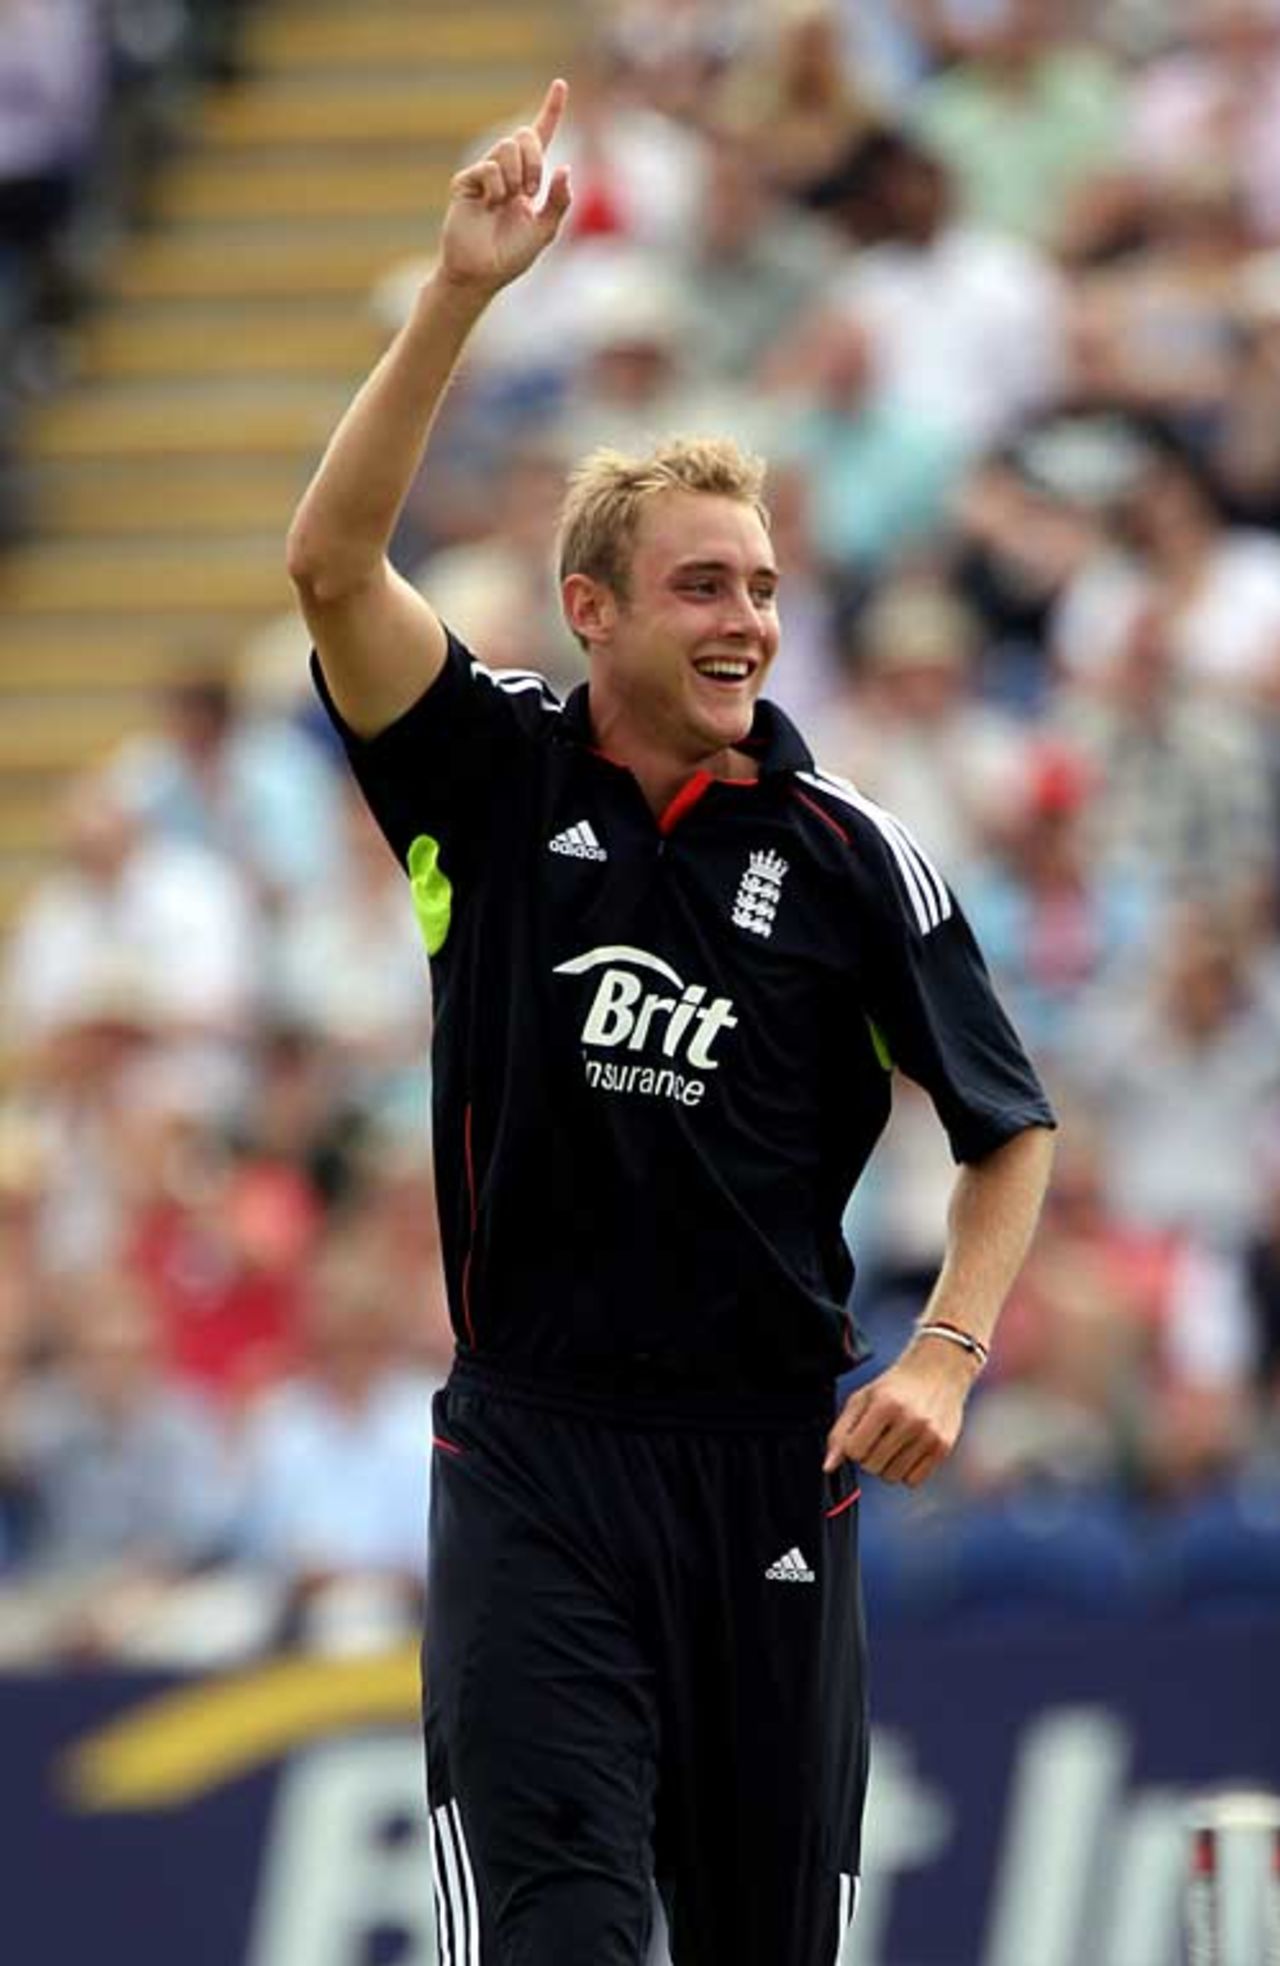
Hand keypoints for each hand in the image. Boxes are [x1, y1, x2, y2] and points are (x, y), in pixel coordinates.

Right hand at [440, 78, 572, 296]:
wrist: (481, 274)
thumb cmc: (511, 256)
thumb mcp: (544, 229)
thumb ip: (559, 201)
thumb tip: (565, 168)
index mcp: (527, 178)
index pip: (541, 137)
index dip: (551, 110)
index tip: (560, 84)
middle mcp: (506, 171)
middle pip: (523, 135)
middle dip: (535, 161)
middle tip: (532, 192)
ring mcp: (484, 174)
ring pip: (506, 146)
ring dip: (518, 175)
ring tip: (511, 201)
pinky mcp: (466, 182)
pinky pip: (489, 168)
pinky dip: (497, 188)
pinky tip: (491, 206)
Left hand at [823, 1338, 977, 1486]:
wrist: (937, 1371)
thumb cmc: (895, 1386)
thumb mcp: (862, 1399)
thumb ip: (840, 1432)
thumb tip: (828, 1467)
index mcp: (885, 1405)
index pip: (854, 1451)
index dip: (852, 1447)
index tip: (860, 1436)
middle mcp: (909, 1421)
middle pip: (872, 1467)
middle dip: (869, 1457)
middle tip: (878, 1439)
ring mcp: (928, 1436)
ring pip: (892, 1477)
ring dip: (887, 1466)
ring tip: (893, 1444)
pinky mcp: (943, 1448)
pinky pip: (913, 1481)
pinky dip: (906, 1472)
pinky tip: (908, 1451)